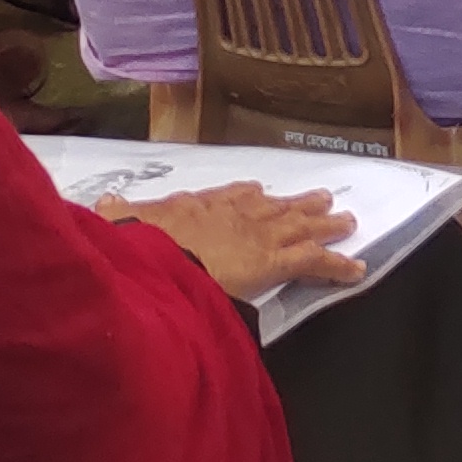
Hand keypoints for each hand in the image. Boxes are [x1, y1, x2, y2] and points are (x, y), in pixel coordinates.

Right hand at [100, 182, 365, 302]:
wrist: (158, 255)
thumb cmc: (138, 244)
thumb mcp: (122, 224)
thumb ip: (117, 213)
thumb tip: (103, 201)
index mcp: (200, 205)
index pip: (232, 196)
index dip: (248, 197)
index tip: (259, 193)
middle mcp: (235, 213)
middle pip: (273, 207)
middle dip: (298, 205)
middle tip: (322, 200)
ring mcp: (258, 234)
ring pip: (301, 226)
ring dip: (325, 224)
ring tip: (347, 221)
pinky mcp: (274, 259)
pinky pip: (315, 261)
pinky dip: (338, 265)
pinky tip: (358, 268)